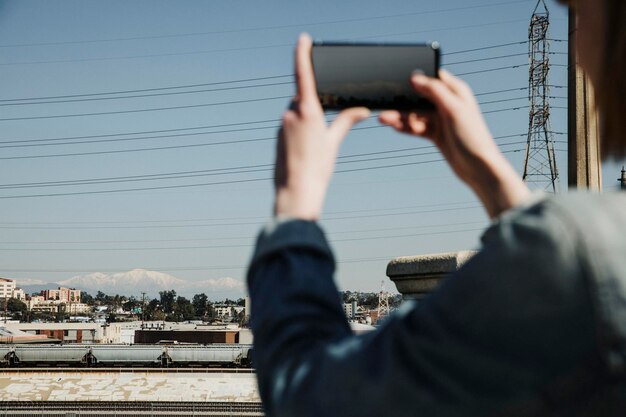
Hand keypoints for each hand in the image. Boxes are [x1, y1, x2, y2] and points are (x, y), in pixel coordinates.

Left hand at [274, 34, 369, 219]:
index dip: (302, 53)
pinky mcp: (277, 135)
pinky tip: (305, 150)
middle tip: (324, 127)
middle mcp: (291, 113)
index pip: (303, 74)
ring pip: (296, 112)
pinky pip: (290, 124)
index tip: (304, 39)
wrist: (296, 190)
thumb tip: (362, 111)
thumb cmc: (317, 167)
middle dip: (314, 104)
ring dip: (307, 120)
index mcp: (307, 111)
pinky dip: (299, 130)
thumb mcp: (334, 142)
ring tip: (314, 147)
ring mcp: (282, 124)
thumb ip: (346, 121)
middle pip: (303, 97)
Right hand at [379, 70, 529, 217]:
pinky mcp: (436, 134)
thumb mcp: (453, 109)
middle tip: (383, 104)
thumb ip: (434, 91)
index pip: (432, 77)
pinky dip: (406, 127)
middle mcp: (447, 103)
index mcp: (455, 91)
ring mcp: (441, 119)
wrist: (478, 168)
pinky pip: (417, 127)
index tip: (395, 78)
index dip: (415, 76)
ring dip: (400, 116)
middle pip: (419, 97)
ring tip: (383, 119)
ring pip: (415, 114)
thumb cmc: (471, 137)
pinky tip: (394, 127)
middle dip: (402, 101)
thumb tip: (415, 77)